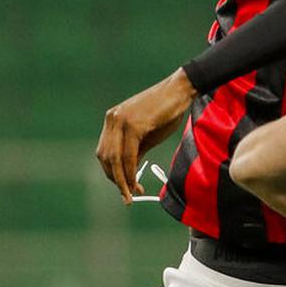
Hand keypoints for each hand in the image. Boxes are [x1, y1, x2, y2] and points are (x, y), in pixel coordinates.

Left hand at [95, 68, 195, 203]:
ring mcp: (121, 121)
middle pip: (105, 158)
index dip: (111, 172)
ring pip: (115, 159)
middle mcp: (112, 119)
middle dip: (115, 179)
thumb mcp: (147, 135)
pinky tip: (137, 183)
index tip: (123, 187)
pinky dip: (130, 172)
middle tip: (127, 196)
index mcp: (112, 119)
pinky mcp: (133, 125)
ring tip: (131, 195)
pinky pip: (128, 155)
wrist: (181, 91)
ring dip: (122, 181)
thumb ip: (135, 152)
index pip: (104, 152)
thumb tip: (127, 174)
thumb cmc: (167, 112)